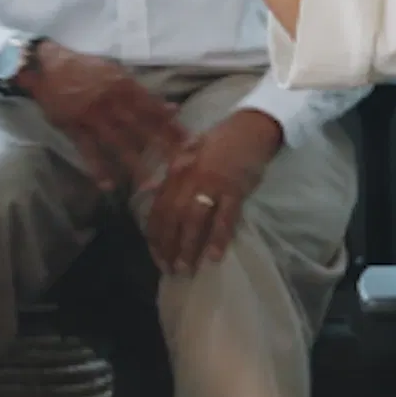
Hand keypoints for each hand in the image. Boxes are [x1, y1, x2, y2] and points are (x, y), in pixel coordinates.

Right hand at [14, 42, 188, 192]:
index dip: (173, 127)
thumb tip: (172, 108)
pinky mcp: (75, 128)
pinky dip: (98, 168)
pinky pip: (88, 152)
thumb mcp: (117, 74)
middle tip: (180, 167)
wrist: (48, 66)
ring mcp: (93, 118)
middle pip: (143, 129)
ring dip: (135, 165)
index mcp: (125, 87)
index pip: (155, 110)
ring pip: (119, 144)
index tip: (191, 144)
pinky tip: (109, 185)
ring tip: (150, 184)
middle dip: (162, 148)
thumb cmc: (86, 69)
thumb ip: (143, 94)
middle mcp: (113, 103)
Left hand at [140, 111, 282, 274]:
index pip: (159, 207)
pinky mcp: (235, 189)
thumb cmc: (218, 142)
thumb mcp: (186, 153)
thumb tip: (145, 191)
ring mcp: (213, 183)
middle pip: (173, 217)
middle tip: (168, 269)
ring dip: (188, 246)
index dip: (155, 233)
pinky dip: (218, 238)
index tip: (156, 254)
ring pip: (194, 220)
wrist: (250, 127)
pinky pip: (225, 217)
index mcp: (176, 170)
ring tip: (185, 269)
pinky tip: (214, 257)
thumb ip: (168, 175)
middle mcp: (190, 177)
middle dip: (168, 245)